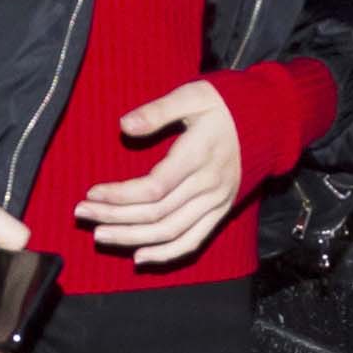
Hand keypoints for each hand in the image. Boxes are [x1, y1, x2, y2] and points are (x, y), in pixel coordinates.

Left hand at [75, 80, 241, 266]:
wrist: (270, 121)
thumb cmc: (227, 104)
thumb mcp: (193, 94)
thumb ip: (159, 110)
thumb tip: (124, 125)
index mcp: (199, 155)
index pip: (154, 187)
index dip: (120, 195)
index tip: (92, 192)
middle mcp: (209, 185)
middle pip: (156, 213)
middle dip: (115, 216)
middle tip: (82, 213)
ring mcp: (216, 202)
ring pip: (170, 231)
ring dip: (132, 238)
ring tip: (100, 235)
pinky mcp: (221, 212)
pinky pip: (193, 241)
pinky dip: (166, 254)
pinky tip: (139, 258)